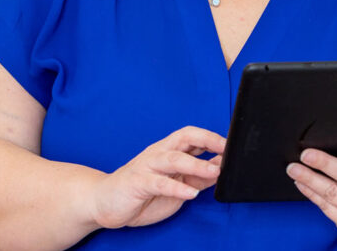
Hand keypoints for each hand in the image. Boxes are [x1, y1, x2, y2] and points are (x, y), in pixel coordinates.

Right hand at [91, 126, 225, 229]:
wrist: (103, 201)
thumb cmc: (141, 193)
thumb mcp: (176, 186)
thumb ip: (196, 177)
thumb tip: (221, 168)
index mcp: (167, 151)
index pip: (192, 136)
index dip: (213, 138)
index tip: (233, 146)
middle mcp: (158, 153)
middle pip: (184, 138)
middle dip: (207, 141)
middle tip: (227, 150)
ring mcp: (147, 166)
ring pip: (173, 158)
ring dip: (196, 165)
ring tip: (214, 172)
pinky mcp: (137, 182)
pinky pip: (158, 182)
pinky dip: (176, 188)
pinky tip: (190, 194)